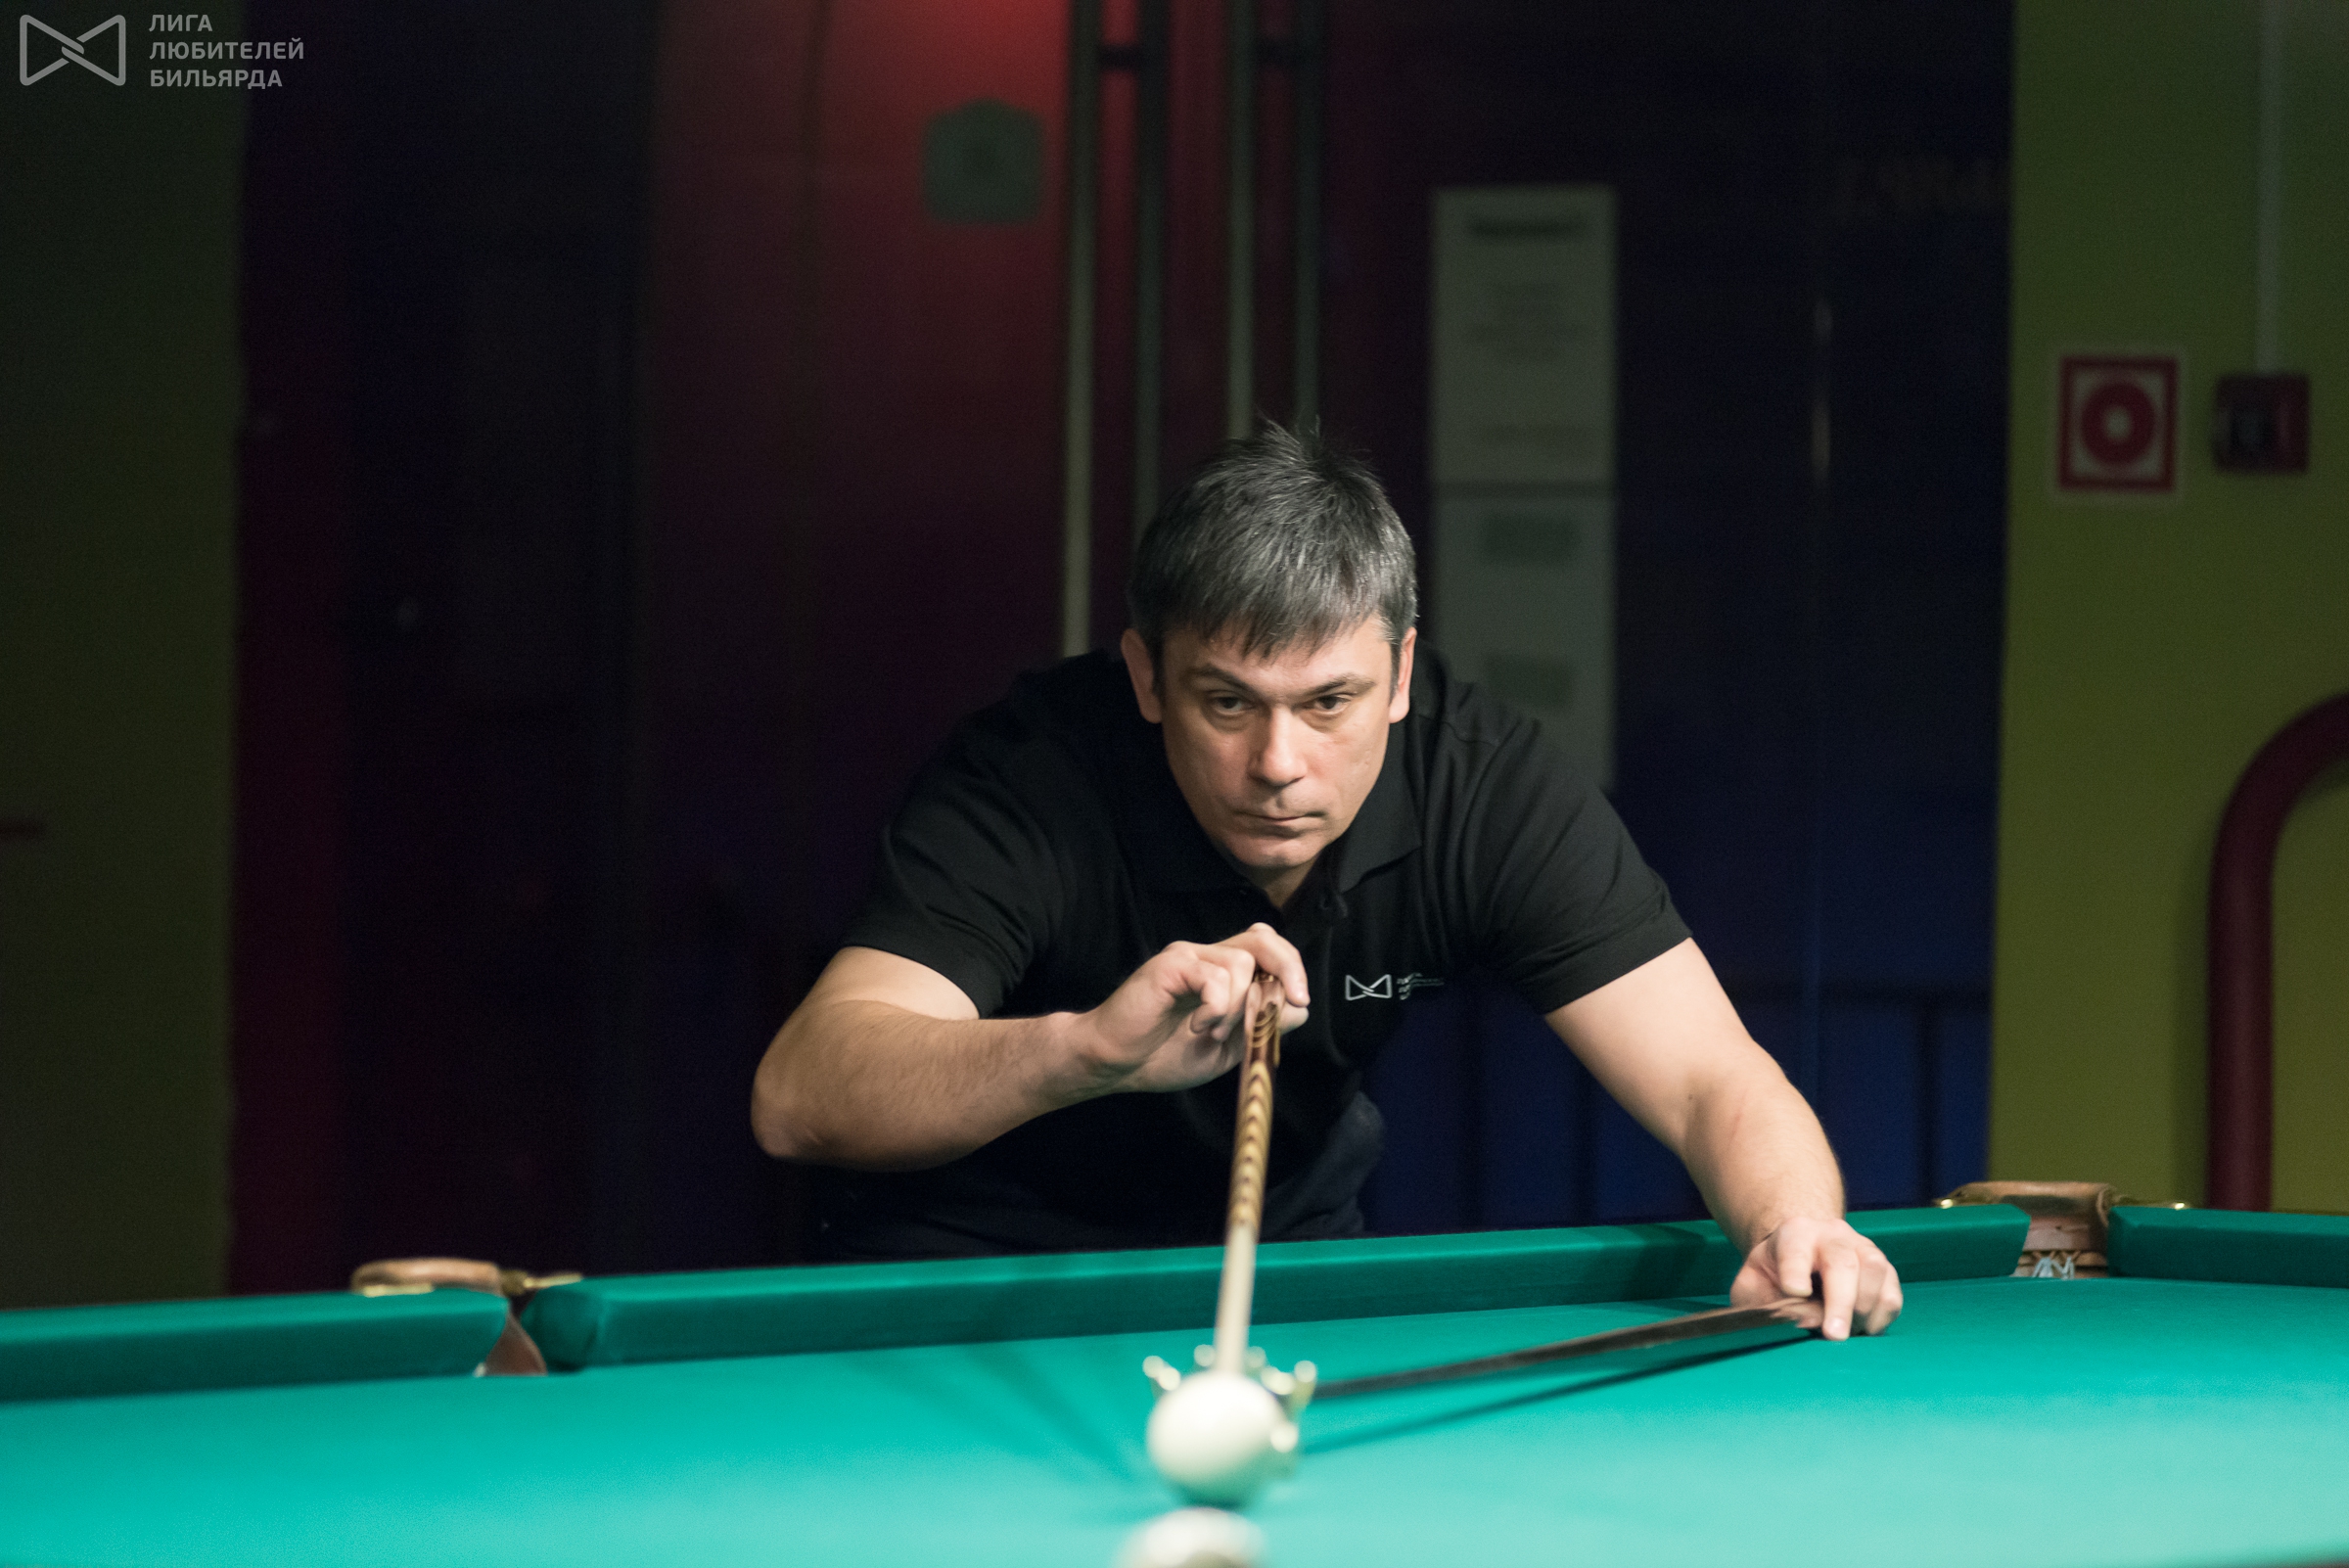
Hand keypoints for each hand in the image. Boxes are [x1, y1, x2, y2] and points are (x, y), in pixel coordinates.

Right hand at [1073, 924, 1309, 1095]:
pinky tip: (1197, 1027)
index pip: (1269, 950)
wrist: (1115, 1062)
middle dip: (1288, 967)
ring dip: (1238, 1007)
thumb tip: (1299, 1008)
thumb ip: (1260, 1027)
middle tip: (1295, 998)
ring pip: (1241, 963)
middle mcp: (1208, 957)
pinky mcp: (1170, 965)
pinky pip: (1213, 977)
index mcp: (1223, 974)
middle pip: (1263, 940)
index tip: (1300, 1001)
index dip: (1291, 969)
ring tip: (1212, 1033)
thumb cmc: (1163, 1055)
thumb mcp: (1227, 1048)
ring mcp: (1188, 957)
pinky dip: (1216, 1008)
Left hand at [1729, 1215, 1902, 1340]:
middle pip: (1842, 1263)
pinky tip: (1863, 1330)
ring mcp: (1863, 1248)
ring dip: (1863, 1310)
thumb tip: (1795, 1322)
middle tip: (1833, 1335)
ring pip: (1874, 1273)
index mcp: (1795, 1233)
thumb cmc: (1774, 1274)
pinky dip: (1880, 1318)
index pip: (1795, 1250)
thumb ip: (1759, 1302)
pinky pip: (1891, 1294)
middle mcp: (1832, 1234)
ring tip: (1845, 1334)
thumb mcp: (1752, 1283)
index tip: (1794, 1292)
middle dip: (1839, 1302)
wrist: (1801, 1251)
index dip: (1795, 1271)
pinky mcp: (1884, 1269)